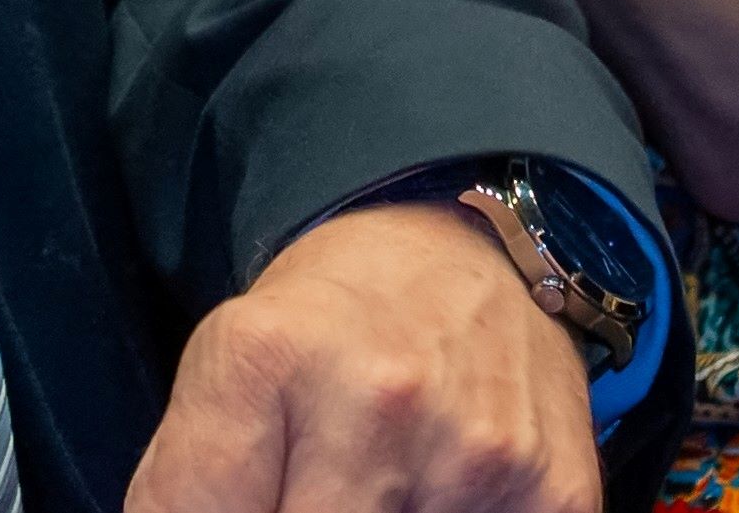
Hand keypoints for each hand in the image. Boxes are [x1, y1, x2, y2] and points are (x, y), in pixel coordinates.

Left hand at [129, 198, 599, 512]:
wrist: (459, 251)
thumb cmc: (329, 324)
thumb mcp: (224, 365)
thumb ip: (186, 484)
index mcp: (267, 358)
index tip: (247, 505)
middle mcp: (376, 397)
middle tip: (307, 490)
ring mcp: (473, 450)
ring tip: (376, 482)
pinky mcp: (551, 489)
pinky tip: (439, 491)